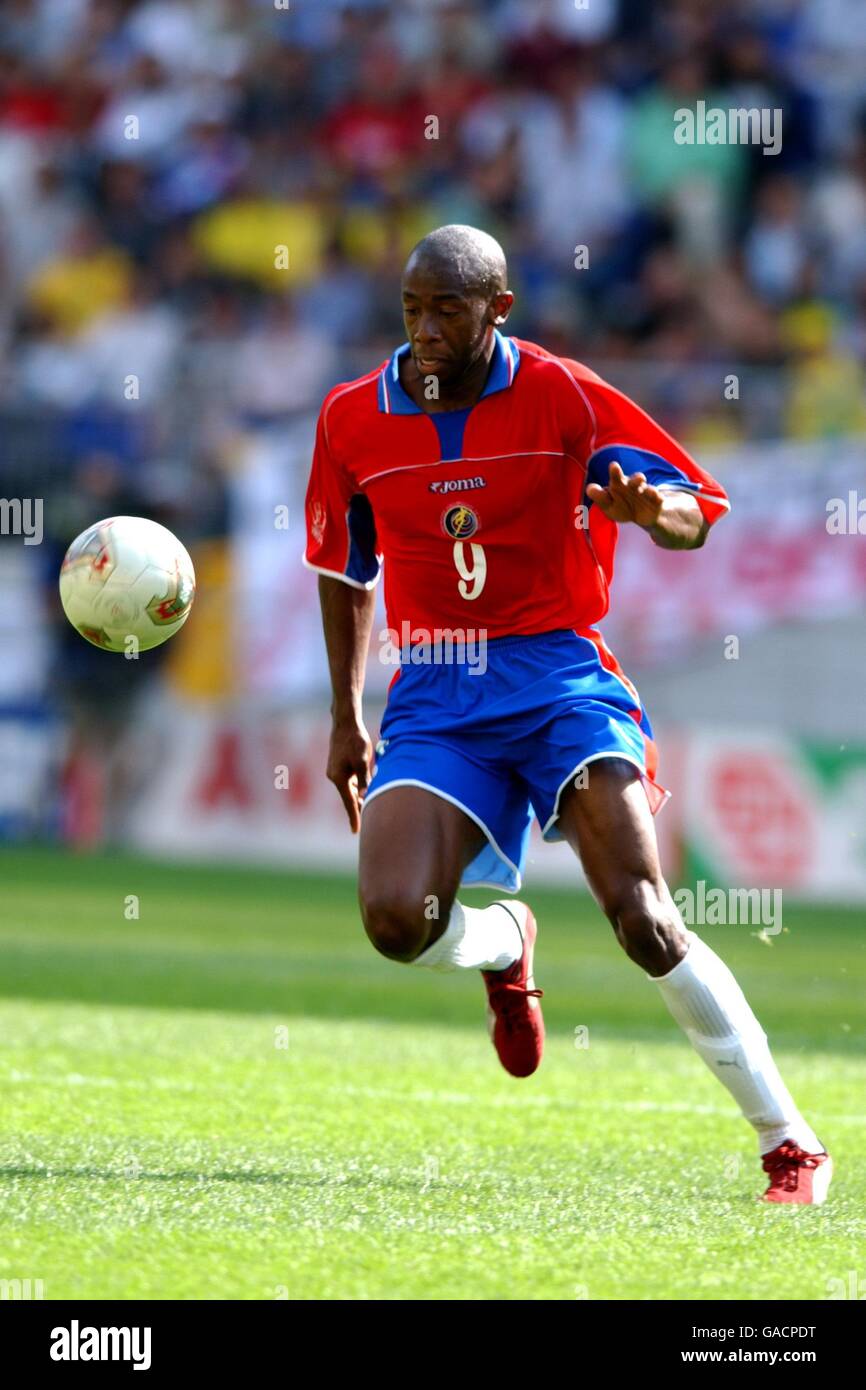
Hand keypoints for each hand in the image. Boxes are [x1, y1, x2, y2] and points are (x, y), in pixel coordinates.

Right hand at [326, 716, 372, 833]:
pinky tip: (365, 787)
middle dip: (358, 808)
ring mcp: (336, 769)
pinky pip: (350, 780)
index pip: (348, 802)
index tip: (356, 831)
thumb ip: (364, 779)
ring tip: (369, 806)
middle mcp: (334, 776)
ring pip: (350, 788)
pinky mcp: (339, 764)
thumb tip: (365, 797)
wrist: (345, 721)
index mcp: (338, 778)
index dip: (354, 817)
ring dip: (359, 796)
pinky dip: (357, 785)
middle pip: (349, 797)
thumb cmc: (355, 740)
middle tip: (368, 821)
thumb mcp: (362, 761)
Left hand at [586, 460, 665, 528]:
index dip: (615, 472)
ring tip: (639, 478)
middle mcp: (631, 485)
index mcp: (619, 485)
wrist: (644, 515)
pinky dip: (655, 494)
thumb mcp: (609, 505)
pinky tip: (653, 493)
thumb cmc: (622, 506)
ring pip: (642, 485)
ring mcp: (644, 492)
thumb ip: (600, 497)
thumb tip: (589, 488)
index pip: (615, 477)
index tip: (613, 465)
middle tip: (614, 466)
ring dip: (639, 480)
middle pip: (627, 478)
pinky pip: (656, 496)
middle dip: (621, 473)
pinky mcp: (656, 500)